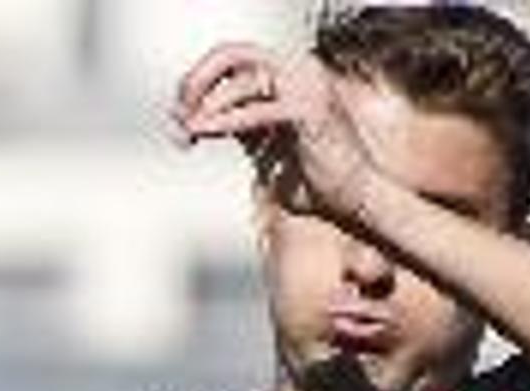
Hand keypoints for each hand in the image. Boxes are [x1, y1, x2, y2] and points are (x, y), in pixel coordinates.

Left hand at [172, 43, 375, 224]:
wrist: (351, 198)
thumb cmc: (310, 176)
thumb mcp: (262, 143)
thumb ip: (236, 124)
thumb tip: (195, 119)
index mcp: (286, 77)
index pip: (231, 60)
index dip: (197, 82)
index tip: (179, 115)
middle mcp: (298, 73)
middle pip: (233, 54)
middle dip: (196, 81)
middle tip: (179, 112)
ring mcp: (307, 88)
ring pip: (242, 78)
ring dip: (206, 104)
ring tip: (188, 129)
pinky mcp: (310, 112)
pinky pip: (258, 110)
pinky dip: (225, 121)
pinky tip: (204, 132)